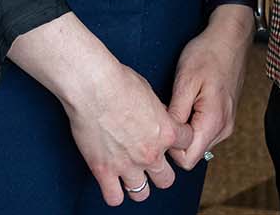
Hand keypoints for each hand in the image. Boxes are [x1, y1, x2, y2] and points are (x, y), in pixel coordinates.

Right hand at [7, 13, 194, 206]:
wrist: (93, 86)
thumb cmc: (119, 81)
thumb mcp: (150, 93)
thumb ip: (158, 113)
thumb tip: (157, 118)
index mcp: (166, 132)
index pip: (187, 145)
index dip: (179, 141)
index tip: (169, 140)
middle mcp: (150, 153)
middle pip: (167, 179)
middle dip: (160, 171)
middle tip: (150, 162)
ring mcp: (127, 165)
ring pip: (142, 194)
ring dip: (138, 185)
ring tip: (131, 175)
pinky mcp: (104, 171)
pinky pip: (114, 198)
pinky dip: (114, 193)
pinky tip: (111, 182)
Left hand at [164, 4, 252, 169]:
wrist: (230, 38)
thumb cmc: (207, 54)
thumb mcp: (185, 81)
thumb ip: (176, 114)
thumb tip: (164, 138)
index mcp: (214, 122)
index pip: (186, 160)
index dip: (169, 147)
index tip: (160, 125)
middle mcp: (223, 129)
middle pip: (192, 154)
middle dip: (175, 139)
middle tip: (166, 111)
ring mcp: (226, 124)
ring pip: (197, 144)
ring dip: (184, 131)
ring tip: (177, 103)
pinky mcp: (225, 117)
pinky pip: (204, 132)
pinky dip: (192, 124)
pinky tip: (187, 102)